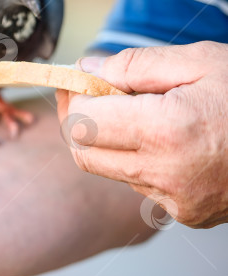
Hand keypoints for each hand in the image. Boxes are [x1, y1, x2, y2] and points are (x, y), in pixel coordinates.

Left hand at [56, 41, 227, 227]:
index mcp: (167, 131)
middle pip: (85, 153)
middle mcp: (167, 173)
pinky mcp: (190, 215)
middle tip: (94, 94)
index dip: (74, 98)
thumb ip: (135, 65)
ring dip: (110, 141)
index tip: (79, 80)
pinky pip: (141, 186)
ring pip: (110, 171)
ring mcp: (178, 200)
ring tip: (140, 112)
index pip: (83, 124)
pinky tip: (168, 139)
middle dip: (82, 121)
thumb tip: (87, 68)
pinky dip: (139, 161)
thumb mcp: (201, 61)